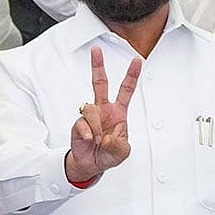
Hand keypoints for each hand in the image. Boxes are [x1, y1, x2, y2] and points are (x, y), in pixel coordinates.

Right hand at [66, 46, 141, 182]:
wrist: (91, 164)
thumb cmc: (109, 154)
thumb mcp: (122, 152)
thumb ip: (118, 144)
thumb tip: (105, 136)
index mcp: (118, 112)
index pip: (126, 90)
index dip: (132, 75)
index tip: (136, 60)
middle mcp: (103, 110)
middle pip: (100, 83)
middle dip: (97, 66)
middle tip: (96, 50)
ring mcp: (90, 116)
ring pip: (91, 109)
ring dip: (96, 127)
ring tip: (98, 140)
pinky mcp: (78, 124)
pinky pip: (82, 124)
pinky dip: (88, 134)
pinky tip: (90, 140)